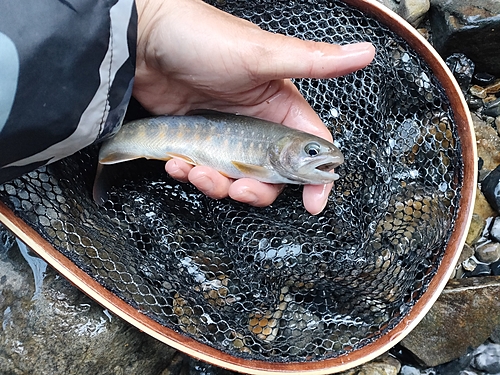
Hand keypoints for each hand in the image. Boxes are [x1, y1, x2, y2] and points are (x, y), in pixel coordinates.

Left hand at [133, 0, 374, 213]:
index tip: (313, 203)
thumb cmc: (202, 39)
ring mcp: (225, 136)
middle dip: (256, 189)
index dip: (314, 179)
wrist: (141, 41)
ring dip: (217, 184)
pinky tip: (177, 161)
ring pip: (234, 179)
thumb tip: (364, 53)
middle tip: (239, 187)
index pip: (309, 148)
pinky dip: (190, 174)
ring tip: (196, 169)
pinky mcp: (197, 142)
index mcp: (279, 105)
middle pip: (271, 175)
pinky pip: (202, 172)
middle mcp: (255, 124)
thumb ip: (313, 62)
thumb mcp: (261, 53)